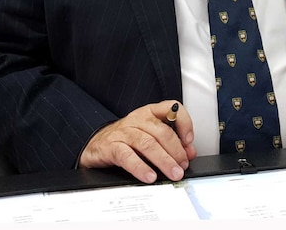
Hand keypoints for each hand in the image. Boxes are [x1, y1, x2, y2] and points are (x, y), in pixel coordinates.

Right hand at [79, 100, 196, 183]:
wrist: (96, 145)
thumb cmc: (126, 140)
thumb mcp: (150, 138)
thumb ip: (171, 144)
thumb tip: (189, 153)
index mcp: (149, 113)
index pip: (171, 108)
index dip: (184, 122)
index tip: (189, 140)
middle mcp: (137, 119)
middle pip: (161, 132)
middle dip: (176, 151)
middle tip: (182, 166)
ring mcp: (123, 132)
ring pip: (147, 144)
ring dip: (163, 160)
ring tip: (172, 173)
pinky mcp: (111, 146)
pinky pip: (127, 156)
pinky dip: (140, 167)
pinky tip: (149, 176)